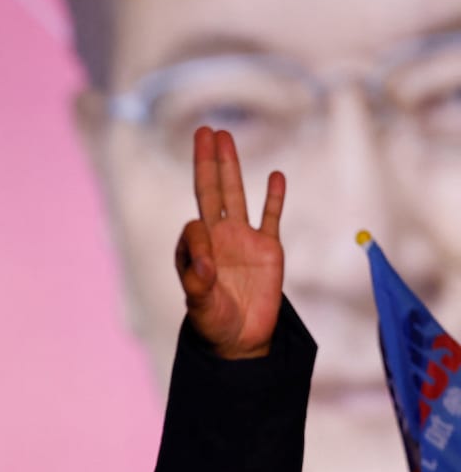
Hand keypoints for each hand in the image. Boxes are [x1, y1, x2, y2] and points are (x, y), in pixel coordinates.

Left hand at [177, 127, 285, 359]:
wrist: (241, 341)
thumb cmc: (212, 324)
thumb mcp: (200, 305)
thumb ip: (197, 280)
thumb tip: (202, 252)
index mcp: (197, 249)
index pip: (194, 225)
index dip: (198, 236)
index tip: (207, 261)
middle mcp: (218, 237)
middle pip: (210, 190)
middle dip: (206, 161)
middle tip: (203, 130)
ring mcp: (244, 239)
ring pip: (236, 193)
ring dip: (231, 166)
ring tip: (225, 136)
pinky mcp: (269, 248)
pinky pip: (271, 217)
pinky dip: (274, 197)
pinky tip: (275, 175)